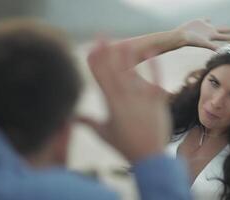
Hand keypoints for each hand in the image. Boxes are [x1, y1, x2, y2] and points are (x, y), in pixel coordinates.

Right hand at [80, 39, 171, 161]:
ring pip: (132, 72)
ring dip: (127, 55)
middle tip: (102, 36)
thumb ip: (87, 122)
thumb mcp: (103, 133)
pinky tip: (150, 52)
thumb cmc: (125, 146)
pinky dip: (153, 65)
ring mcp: (142, 99)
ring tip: (123, 41)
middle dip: (107, 52)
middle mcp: (125, 98)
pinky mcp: (157, 101)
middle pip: (114, 70)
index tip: (91, 48)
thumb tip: (72, 117)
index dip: (95, 61)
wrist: (149, 157)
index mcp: (111, 104)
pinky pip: (156, 79)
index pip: (99, 78)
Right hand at [174, 18, 229, 49]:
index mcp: (212, 36)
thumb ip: (212, 47)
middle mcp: (210, 33)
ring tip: (229, 28)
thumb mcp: (204, 44)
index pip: (225, 38)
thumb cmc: (191, 41)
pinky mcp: (200, 22)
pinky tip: (209, 19)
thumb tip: (221, 52)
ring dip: (223, 28)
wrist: (181, 36)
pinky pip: (206, 20)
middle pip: (223, 33)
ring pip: (216, 27)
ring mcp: (205, 28)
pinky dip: (208, 20)